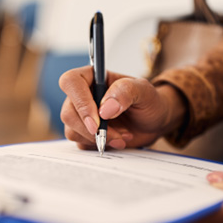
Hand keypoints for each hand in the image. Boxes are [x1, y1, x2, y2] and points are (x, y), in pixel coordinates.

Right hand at [59, 66, 185, 149]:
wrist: (154, 121)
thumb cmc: (148, 101)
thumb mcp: (144, 90)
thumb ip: (126, 92)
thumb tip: (104, 109)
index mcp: (92, 77)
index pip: (71, 82)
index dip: (80, 102)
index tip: (97, 121)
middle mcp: (83, 95)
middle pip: (68, 113)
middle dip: (91, 129)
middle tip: (115, 134)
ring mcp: (82, 116)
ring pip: (72, 131)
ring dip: (98, 139)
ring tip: (122, 135)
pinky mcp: (85, 133)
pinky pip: (81, 143)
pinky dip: (100, 145)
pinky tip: (118, 140)